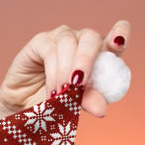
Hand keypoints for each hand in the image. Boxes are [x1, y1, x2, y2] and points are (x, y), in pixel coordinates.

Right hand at [0, 21, 130, 143]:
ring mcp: (61, 38)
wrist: (25, 110)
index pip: (115, 37)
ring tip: (61, 94)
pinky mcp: (41, 41)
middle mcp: (82, 41)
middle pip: (91, 38)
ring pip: (69, 43)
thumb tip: (102, 109)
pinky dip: (53, 72)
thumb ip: (89, 101)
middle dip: (86, 60)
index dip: (119, 34)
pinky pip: (51, 50)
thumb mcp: (75, 104)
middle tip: (79, 83)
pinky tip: (52, 90)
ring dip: (66, 71)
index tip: (118, 44)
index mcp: (99, 54)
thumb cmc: (54, 105)